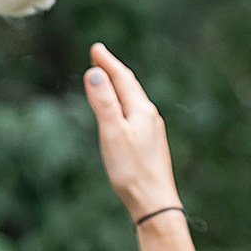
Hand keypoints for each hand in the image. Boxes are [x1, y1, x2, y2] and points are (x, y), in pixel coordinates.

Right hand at [82, 41, 180, 222]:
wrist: (154, 202)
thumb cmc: (132, 171)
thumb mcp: (112, 134)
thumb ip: (103, 103)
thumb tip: (95, 73)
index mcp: (141, 111)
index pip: (122, 79)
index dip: (108, 62)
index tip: (96, 48)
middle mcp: (150, 116)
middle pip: (130, 86)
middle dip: (113, 70)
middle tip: (99, 56)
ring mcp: (152, 130)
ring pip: (134, 100)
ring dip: (119, 86)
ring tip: (108, 78)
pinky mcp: (150, 144)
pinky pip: (135, 114)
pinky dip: (124, 103)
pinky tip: (123, 112)